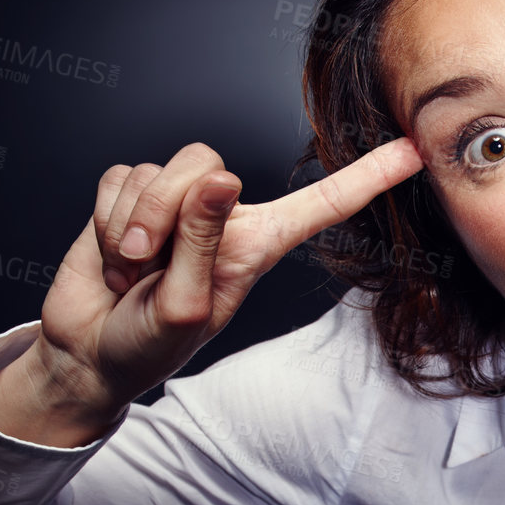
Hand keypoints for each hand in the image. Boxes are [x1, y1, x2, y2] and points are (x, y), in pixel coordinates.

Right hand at [0, 137, 423, 442]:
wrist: (91, 352)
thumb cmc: (150, 344)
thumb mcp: (185, 306)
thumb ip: (203, 241)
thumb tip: (220, 177)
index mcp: (256, 244)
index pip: (322, 205)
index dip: (367, 178)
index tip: (414, 151)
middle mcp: (222, 215)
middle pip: (205, 166)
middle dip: (164, 213)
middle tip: (147, 266)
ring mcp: (177, 203)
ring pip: (157, 171)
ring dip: (132, 224)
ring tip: (132, 270)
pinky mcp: (131, 195)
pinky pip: (117, 178)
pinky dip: (104, 218)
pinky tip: (111, 254)